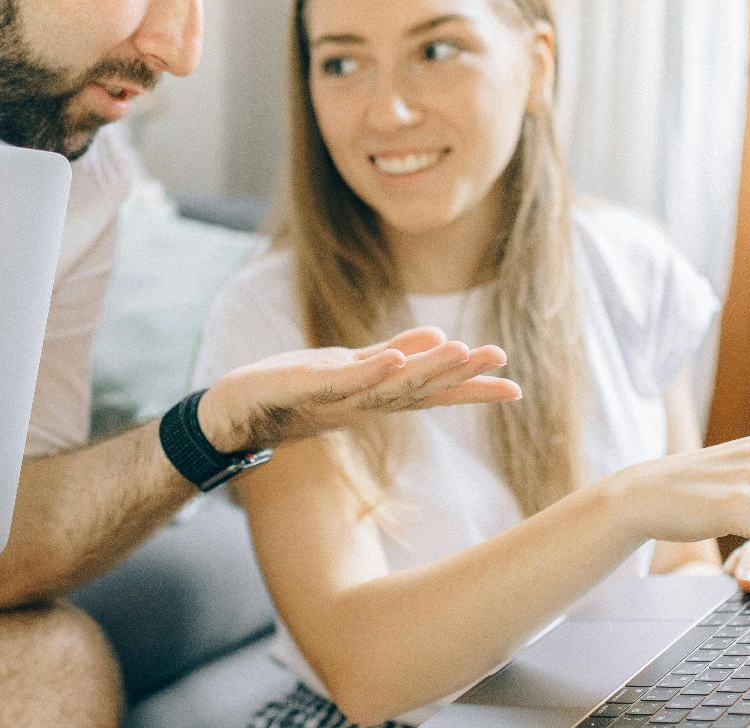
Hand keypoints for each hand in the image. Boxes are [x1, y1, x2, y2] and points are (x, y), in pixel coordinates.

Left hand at [199, 326, 518, 451]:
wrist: (234, 411)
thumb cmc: (293, 390)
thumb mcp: (350, 368)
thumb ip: (393, 356)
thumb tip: (437, 337)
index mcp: (377, 396)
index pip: (432, 393)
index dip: (472, 390)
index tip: (515, 389)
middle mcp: (364, 402)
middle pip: (420, 388)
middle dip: (460, 374)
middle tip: (500, 358)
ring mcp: (337, 397)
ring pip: (390, 386)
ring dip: (425, 370)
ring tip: (460, 351)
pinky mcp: (308, 388)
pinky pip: (344, 381)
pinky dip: (371, 372)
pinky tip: (394, 358)